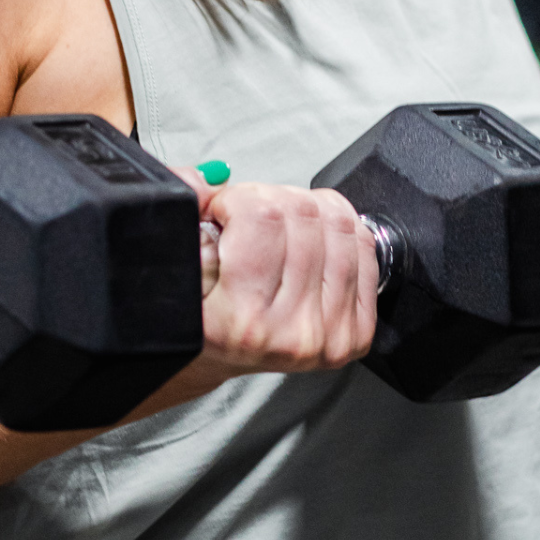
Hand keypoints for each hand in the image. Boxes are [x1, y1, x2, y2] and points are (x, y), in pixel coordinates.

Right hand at [173, 168, 378, 375]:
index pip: (260, 217)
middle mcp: (289, 334)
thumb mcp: (175, 267)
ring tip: (276, 225)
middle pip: (301, 213)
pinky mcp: (354, 333)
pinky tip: (310, 235)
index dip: (237, 199)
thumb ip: (179, 215)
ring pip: (338, 223)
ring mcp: (328, 334)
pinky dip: (337, 227)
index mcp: (239, 322)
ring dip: (304, 208)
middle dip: (268, 199)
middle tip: (249, 217)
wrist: (221, 357)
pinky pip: (363, 248)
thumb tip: (201, 182)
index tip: (224, 211)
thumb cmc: (200, 316)